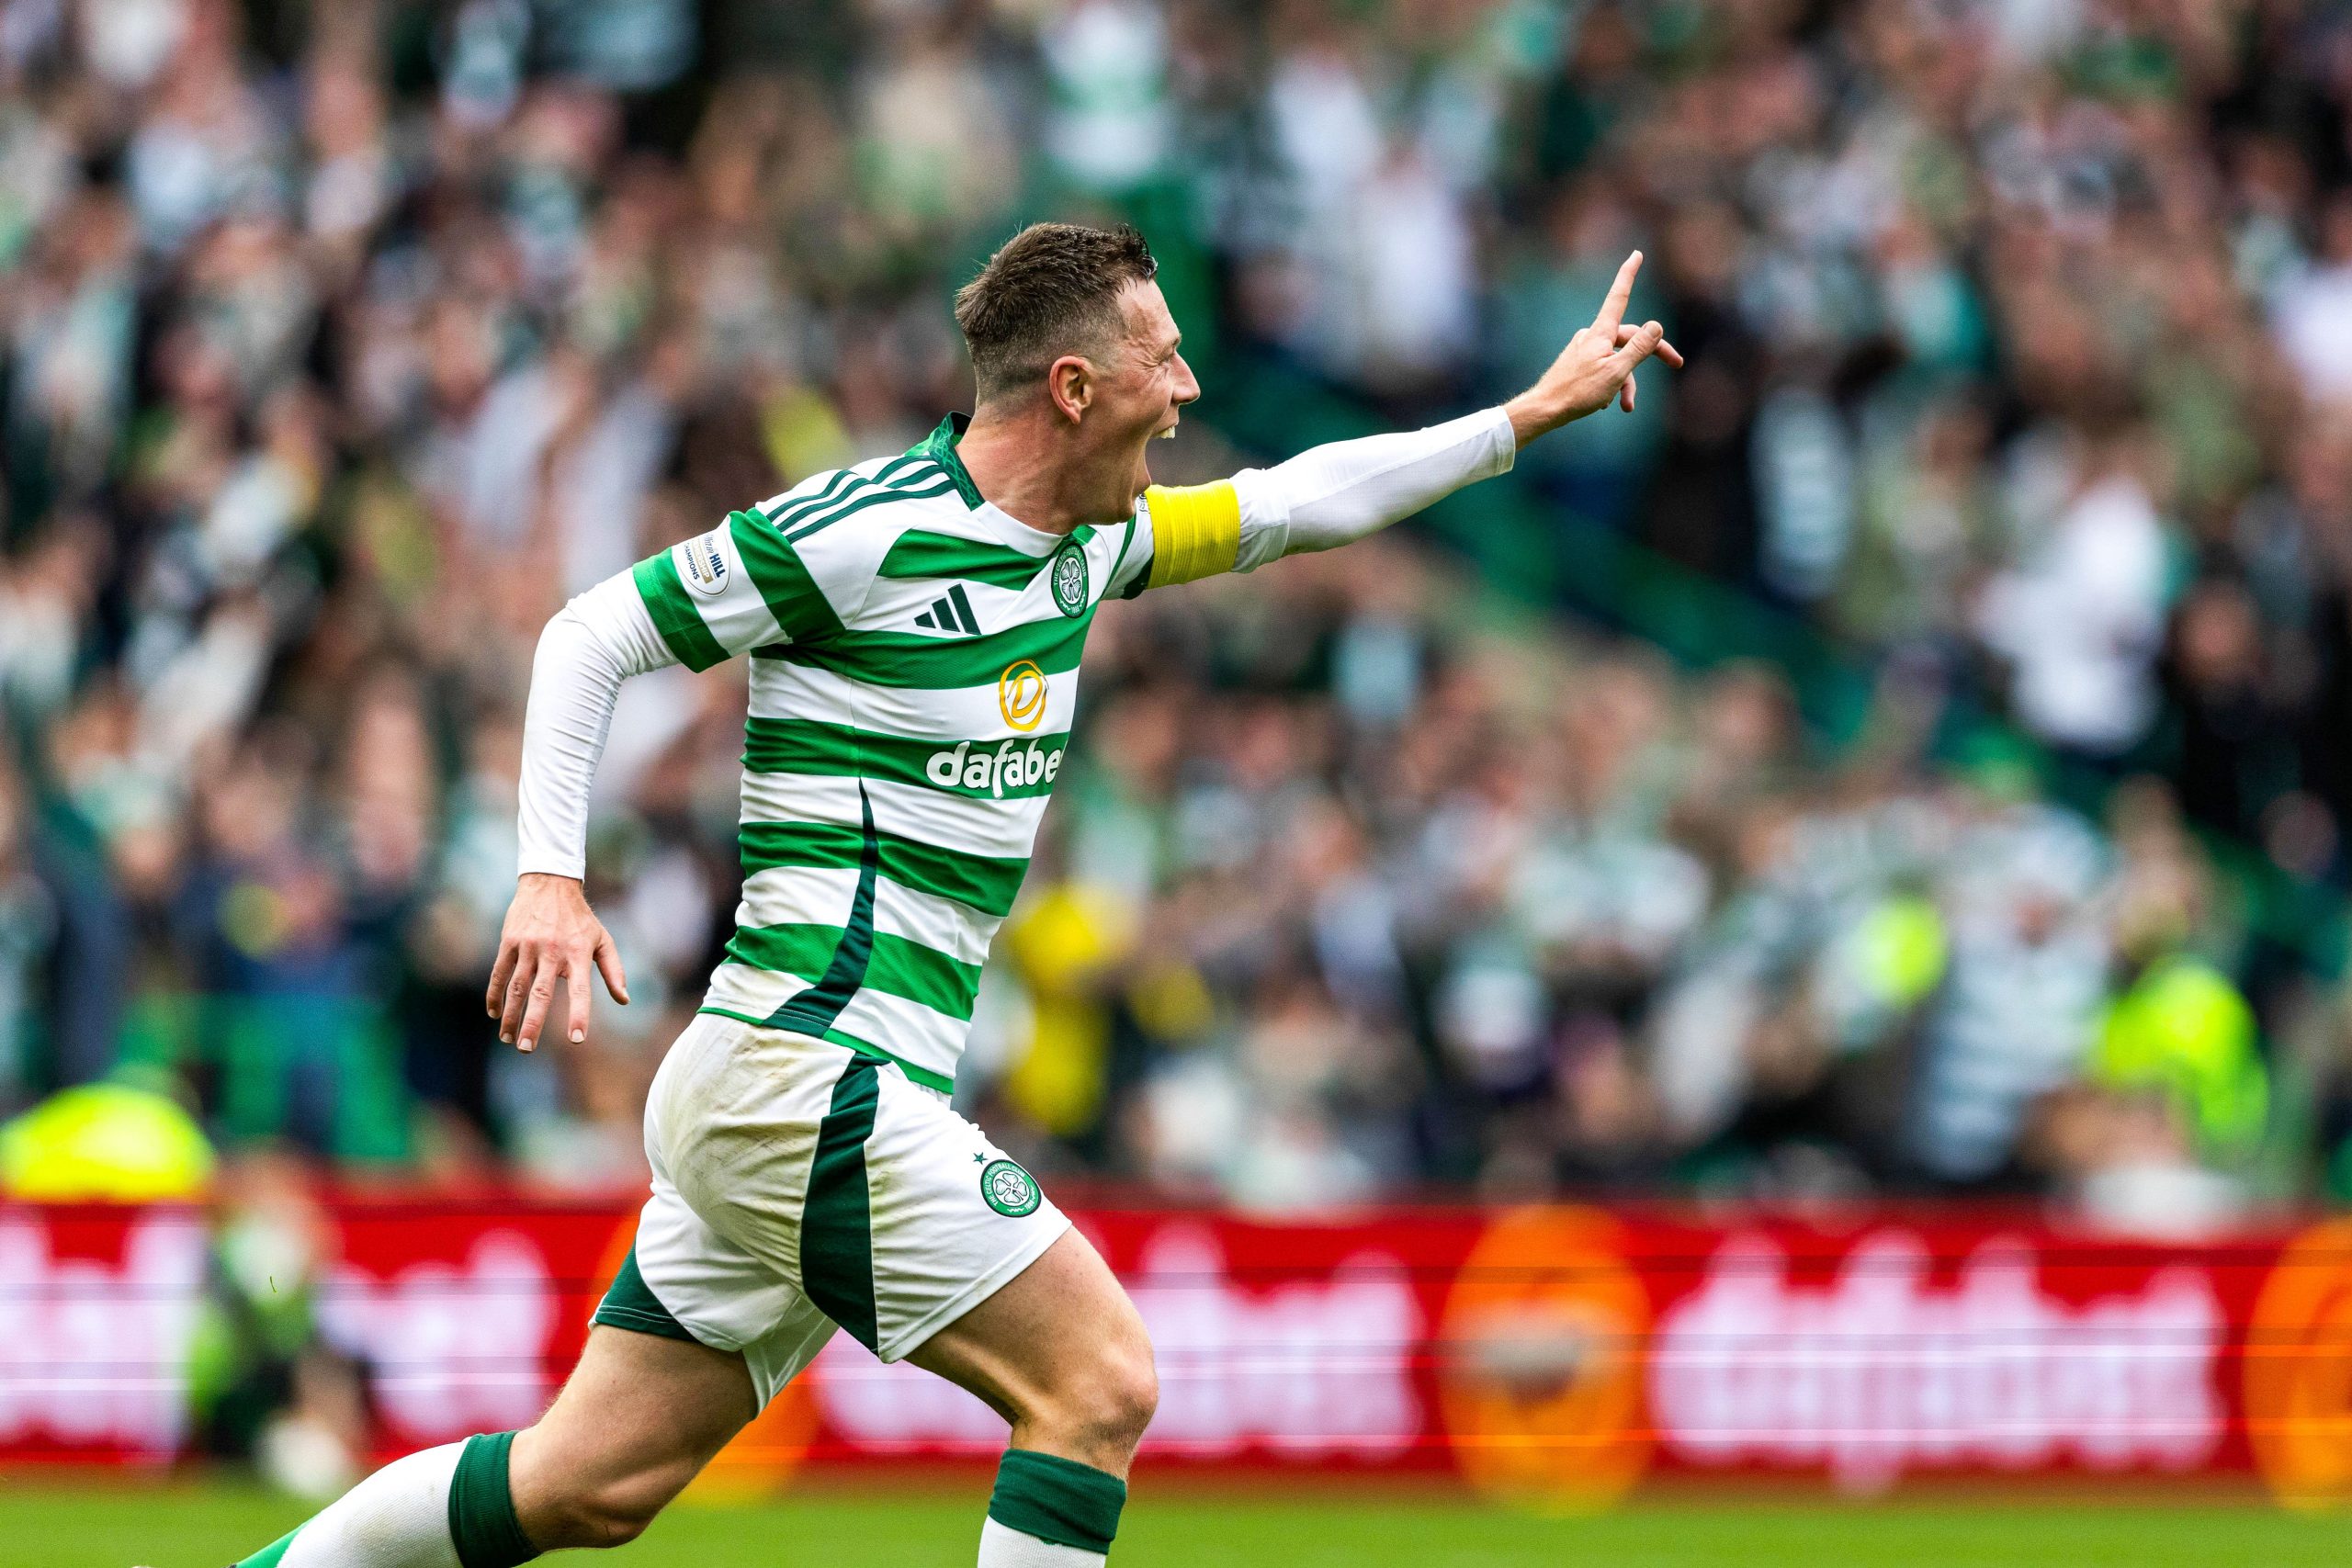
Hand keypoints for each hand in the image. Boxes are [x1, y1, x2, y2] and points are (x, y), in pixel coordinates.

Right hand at [486, 872, 630, 1050]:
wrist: (550, 884)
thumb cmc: (580, 919)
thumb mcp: (603, 940)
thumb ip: (613, 971)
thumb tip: (625, 1000)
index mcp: (578, 954)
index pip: (580, 990)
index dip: (578, 1015)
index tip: (577, 1040)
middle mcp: (552, 952)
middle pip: (540, 994)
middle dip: (532, 1023)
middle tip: (526, 1049)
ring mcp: (528, 947)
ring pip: (516, 988)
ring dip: (510, 1015)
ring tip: (508, 1038)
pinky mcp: (509, 942)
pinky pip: (499, 973)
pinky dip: (495, 994)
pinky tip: (494, 1013)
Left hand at [1504, 250, 1684, 446]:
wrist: (1544, 409)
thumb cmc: (1578, 392)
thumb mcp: (1616, 372)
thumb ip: (1639, 348)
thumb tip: (1656, 326)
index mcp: (1601, 333)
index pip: (1619, 296)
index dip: (1629, 274)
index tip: (1636, 254)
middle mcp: (1592, 336)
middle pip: (1630, 337)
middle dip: (1653, 352)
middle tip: (1678, 363)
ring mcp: (1584, 350)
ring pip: (1617, 358)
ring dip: (1626, 382)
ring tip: (1627, 406)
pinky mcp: (1578, 364)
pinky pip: (1603, 368)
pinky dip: (1611, 384)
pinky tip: (1605, 403)